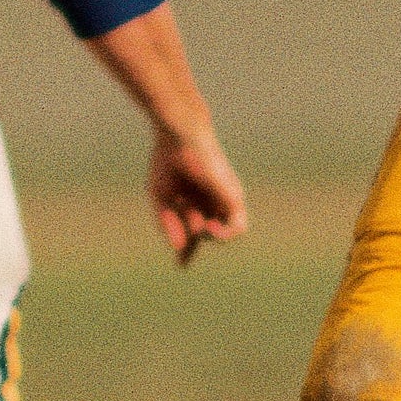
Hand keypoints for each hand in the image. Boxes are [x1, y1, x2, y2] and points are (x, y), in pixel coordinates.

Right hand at [148, 126, 247, 265]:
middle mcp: (212, 202)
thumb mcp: (163, 197)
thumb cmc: (169, 162)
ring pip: (228, 231)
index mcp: (195, 202)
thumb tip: (180, 249)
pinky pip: (237, 224)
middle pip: (208, 232)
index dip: (188, 250)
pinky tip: (210, 228)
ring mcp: (224, 199)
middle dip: (195, 236)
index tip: (181, 264)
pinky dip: (224, 233)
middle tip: (184, 220)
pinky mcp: (233, 194)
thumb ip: (169, 224)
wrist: (179, 136)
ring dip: (215, 238)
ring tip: (203, 230)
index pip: (197, 232)